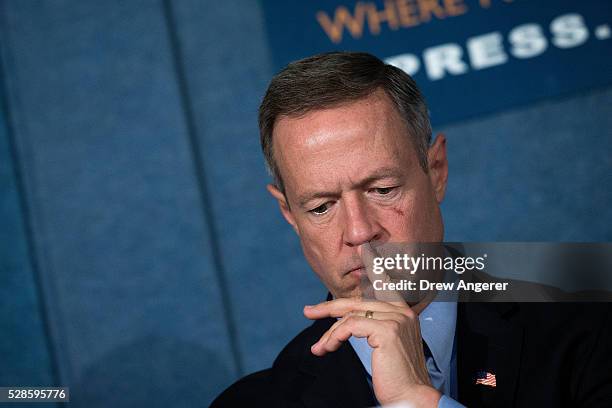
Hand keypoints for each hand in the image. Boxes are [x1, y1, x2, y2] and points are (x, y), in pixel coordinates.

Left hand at [304, 297, 440, 406]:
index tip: (322, 306)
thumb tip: (344, 318)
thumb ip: (370, 325)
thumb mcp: (384, 343)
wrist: (412, 396)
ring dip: (330, 333)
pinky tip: (328, 348)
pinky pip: (350, 326)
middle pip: (356, 303)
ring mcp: (396, 319)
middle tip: (309, 312)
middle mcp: (401, 311)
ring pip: (350, 316)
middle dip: (328, 308)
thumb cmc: (396, 375)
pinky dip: (335, 337)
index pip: (366, 298)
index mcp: (402, 311)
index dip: (342, 301)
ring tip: (320, 348)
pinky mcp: (387, 330)